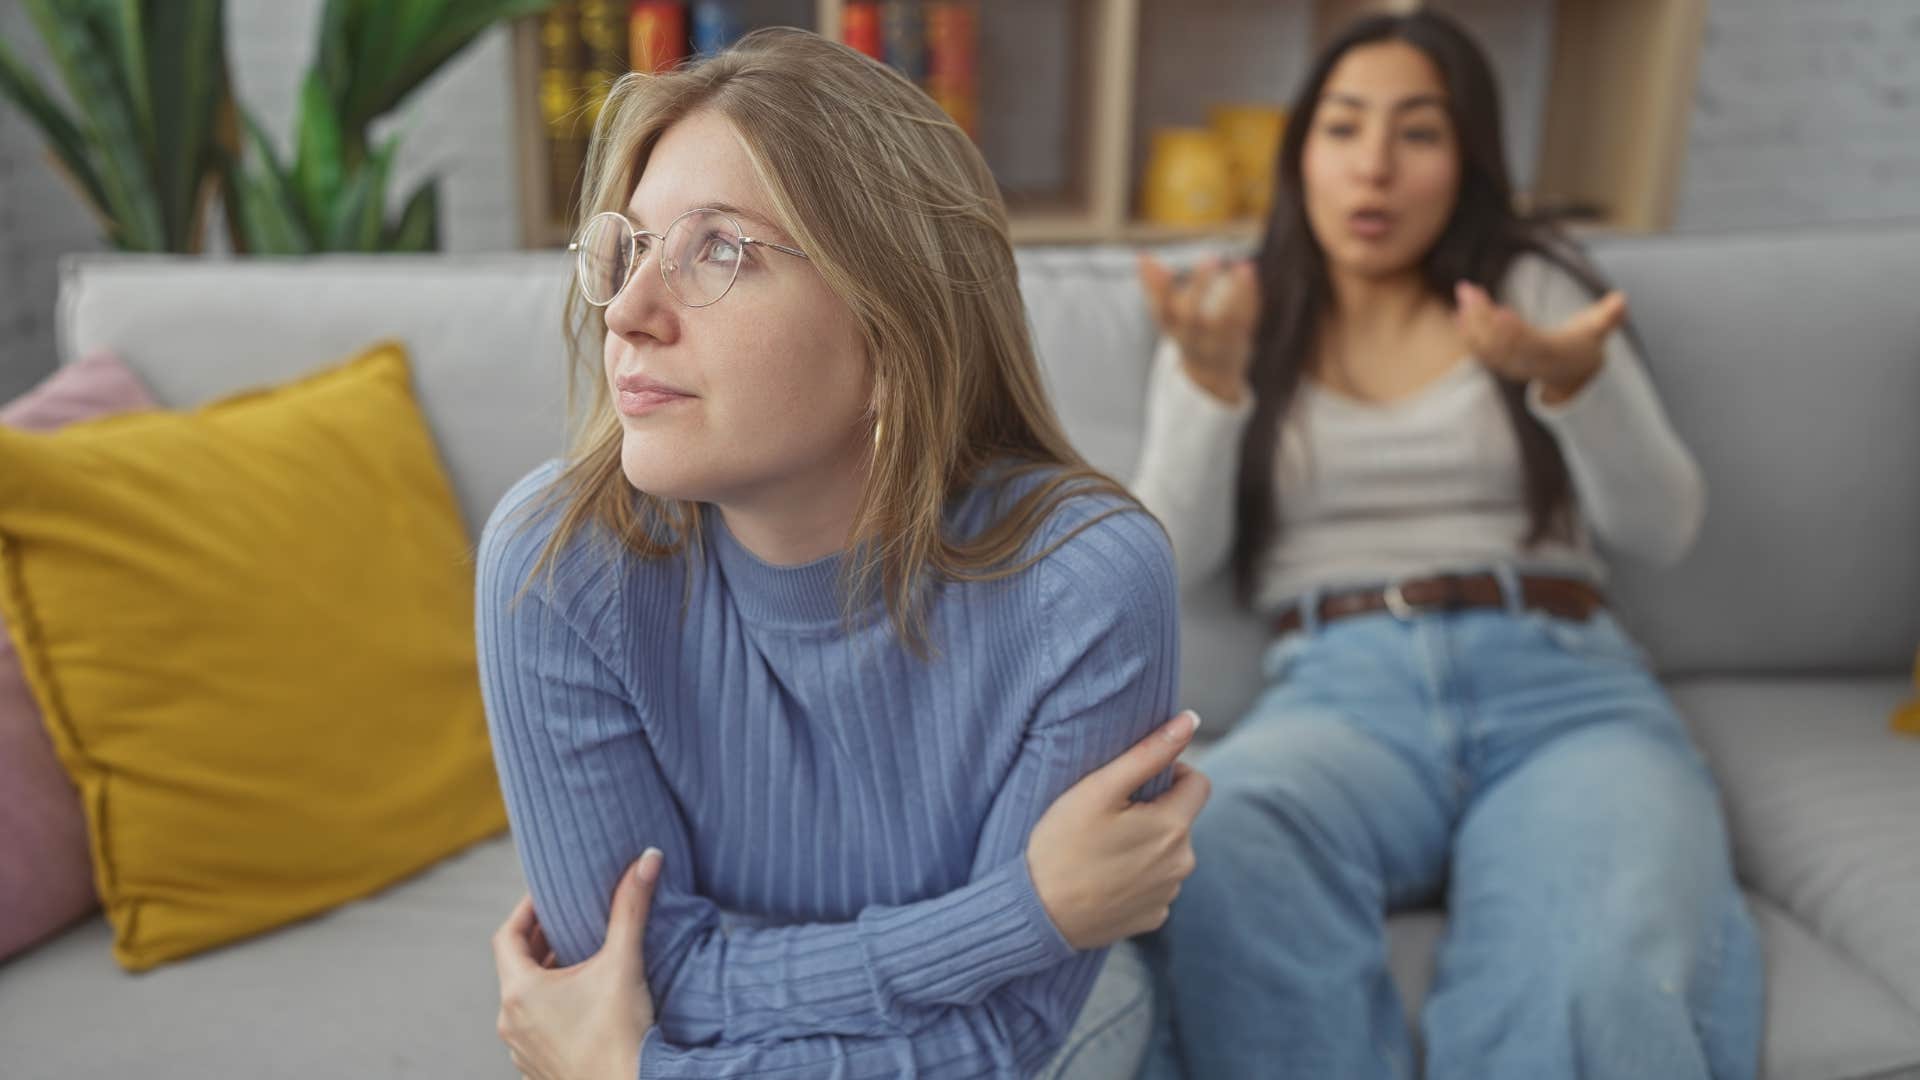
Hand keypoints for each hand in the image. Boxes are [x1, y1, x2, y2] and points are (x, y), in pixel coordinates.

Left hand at [493, 849, 662, 1079]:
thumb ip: (632, 907)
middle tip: (568, 919)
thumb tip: (648, 858)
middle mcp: (511, 1021)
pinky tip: (583, 1002)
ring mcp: (522, 1049)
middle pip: (516, 967)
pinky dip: (552, 1006)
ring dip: (546, 975)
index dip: (526, 911)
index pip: (507, 936)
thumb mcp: (624, 962)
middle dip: (541, 940)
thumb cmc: (620, 1033)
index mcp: (520, 992)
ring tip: (578, 957)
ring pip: (525, 999)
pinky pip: (535, 1027)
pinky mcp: (539, 1068)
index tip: (549, 896)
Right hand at [1027, 710, 1211, 949]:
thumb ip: (1148, 753)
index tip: (1133, 784)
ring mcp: (1168, 895)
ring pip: (1167, 853)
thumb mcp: (1099, 790)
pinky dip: (1136, 878)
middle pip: (1180, 819)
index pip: (1198, 784)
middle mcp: (1181, 864)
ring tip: (1101, 849)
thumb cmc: (1062, 846)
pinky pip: (1154, 885)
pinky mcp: (1152, 918)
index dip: (1169, 774)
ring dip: (1146, 845)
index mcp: (1174, 827)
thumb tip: (1190, 719)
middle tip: (1107, 817)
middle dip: (1153, 811)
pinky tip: (1104, 878)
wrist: (1038, 915)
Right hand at [1138, 254, 1260, 405]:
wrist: (1211, 378)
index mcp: (1173, 331)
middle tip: (1208, 257)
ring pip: (1227, 321)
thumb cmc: (1186, 334)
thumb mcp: (1168, 317)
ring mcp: (1217, 344)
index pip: (1161, 310)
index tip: (1152, 260)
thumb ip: (1156, 289)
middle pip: (1192, 317)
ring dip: (1236, 293)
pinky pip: (1246, 319)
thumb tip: (1142, 256)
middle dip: (1200, 288)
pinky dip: (1249, 296)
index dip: (1157, 287)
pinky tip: (1248, 270)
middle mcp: (1193, 340)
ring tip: (1242, 266)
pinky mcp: (1239, 341)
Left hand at [1455, 279, 1626, 403]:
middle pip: (1500, 343)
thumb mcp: (1599, 330)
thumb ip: (1609, 316)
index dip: (1513, 331)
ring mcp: (1513, 366)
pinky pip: (1481, 352)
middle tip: (1468, 290)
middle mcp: (1529, 363)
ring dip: (1472, 321)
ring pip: (1486, 347)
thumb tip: (1621, 299)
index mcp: (1552, 354)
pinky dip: (1469, 334)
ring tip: (1464, 292)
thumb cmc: (1583, 344)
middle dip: (1482, 317)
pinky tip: (1459, 313)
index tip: (1499, 312)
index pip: (1530, 344)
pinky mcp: (1502, 364)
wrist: (1571, 375)